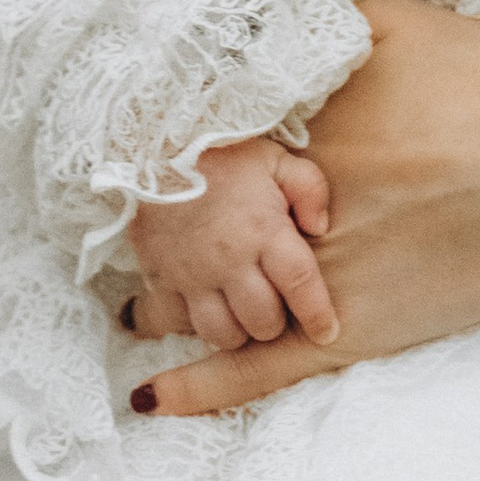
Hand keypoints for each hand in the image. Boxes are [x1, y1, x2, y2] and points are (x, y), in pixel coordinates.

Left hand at [123, 0, 479, 414]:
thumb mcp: (389, 20)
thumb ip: (315, 23)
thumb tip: (265, 11)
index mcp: (285, 140)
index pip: (194, 159)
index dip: (165, 167)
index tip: (135, 166)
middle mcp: (282, 214)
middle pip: (192, 233)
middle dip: (158, 236)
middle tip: (135, 231)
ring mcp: (310, 279)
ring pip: (211, 303)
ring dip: (167, 305)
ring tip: (139, 304)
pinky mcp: (346, 333)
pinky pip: (256, 371)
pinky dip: (203, 388)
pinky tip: (155, 398)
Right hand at [127, 138, 335, 352]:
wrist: (152, 148)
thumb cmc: (220, 153)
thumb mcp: (274, 158)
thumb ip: (309, 189)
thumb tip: (320, 228)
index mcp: (263, 230)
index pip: (300, 284)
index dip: (318, 315)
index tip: (327, 332)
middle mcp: (229, 260)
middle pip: (263, 320)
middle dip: (276, 323)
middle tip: (275, 308)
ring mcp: (192, 274)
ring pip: (222, 333)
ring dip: (238, 331)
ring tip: (242, 314)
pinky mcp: (160, 278)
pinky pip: (179, 323)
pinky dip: (195, 325)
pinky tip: (205, 309)